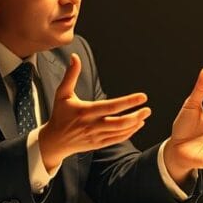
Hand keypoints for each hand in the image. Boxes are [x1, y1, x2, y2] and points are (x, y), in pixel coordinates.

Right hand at [38, 53, 150, 168]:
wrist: (54, 141)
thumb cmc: (59, 114)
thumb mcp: (62, 94)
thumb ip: (70, 75)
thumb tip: (74, 57)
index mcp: (85, 111)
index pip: (111, 106)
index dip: (128, 102)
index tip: (142, 97)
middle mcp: (92, 125)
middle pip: (119, 123)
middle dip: (136, 116)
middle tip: (148, 109)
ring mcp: (96, 136)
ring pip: (120, 132)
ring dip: (135, 124)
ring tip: (144, 115)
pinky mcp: (98, 144)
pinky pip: (117, 139)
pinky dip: (129, 133)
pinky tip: (136, 125)